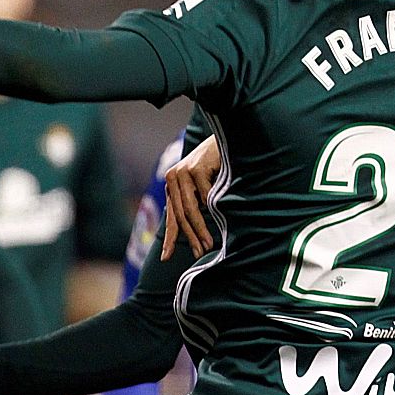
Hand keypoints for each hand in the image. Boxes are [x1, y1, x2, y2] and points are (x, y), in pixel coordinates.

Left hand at [162, 134, 221, 259]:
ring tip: (207, 244)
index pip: (172, 216)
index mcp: (173, 184)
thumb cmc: (219, 163)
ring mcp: (184, 172)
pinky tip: (220, 216)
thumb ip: (196, 201)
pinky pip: (205, 195)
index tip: (166, 258)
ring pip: (191, 208)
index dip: (170, 238)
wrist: (228, 136)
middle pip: (181, 215)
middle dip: (190, 237)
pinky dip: (212, 207)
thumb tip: (196, 231)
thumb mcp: (204, 184)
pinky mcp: (196, 168)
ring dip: (200, 229)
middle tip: (199, 253)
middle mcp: (174, 178)